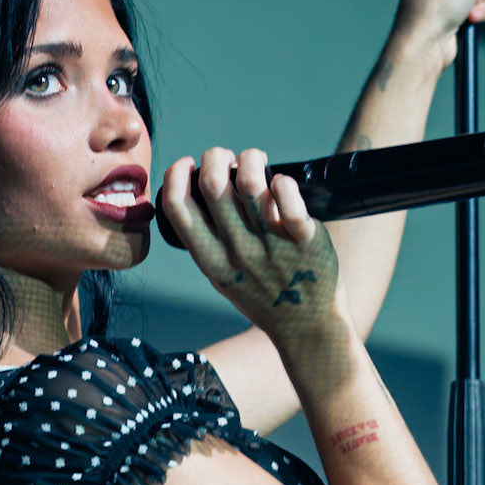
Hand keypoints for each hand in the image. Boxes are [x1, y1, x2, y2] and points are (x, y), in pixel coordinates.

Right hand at [158, 145, 345, 344]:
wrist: (308, 327)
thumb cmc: (265, 297)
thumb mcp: (224, 279)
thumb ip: (209, 244)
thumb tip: (198, 192)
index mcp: (212, 261)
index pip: (177, 208)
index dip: (175, 175)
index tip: (188, 166)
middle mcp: (238, 252)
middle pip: (212, 183)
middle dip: (215, 156)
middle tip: (227, 159)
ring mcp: (271, 246)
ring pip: (250, 182)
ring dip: (250, 159)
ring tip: (256, 162)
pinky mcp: (304, 239)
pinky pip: (288, 197)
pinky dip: (282, 181)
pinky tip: (281, 182)